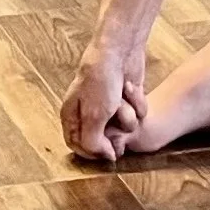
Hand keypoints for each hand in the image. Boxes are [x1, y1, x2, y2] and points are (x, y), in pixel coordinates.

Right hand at [61, 36, 148, 162]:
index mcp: (72, 115)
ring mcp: (110, 105)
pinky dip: (137, 102)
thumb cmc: (100, 82)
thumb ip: (93, 143)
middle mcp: (90, 112)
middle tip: (118, 121)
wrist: (120, 51)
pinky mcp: (128, 98)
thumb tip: (107, 158)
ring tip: (122, 98)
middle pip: (104, 138)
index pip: (77, 146)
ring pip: (124, 126)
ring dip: (127, 113)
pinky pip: (138, 112)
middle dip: (115, 131)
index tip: (109, 154)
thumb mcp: (93, 118)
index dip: (93, 153)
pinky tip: (131, 88)